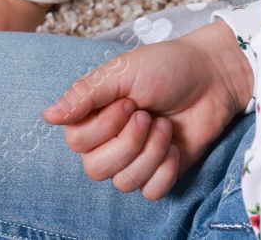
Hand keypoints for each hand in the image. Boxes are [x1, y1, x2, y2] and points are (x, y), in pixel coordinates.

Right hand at [41, 21, 253, 199]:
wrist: (212, 77)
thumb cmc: (165, 67)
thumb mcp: (122, 72)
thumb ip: (85, 94)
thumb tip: (48, 116)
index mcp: (94, 115)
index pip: (76, 143)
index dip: (103, 128)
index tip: (128, 102)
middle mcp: (109, 141)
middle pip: (95, 169)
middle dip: (127, 143)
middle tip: (147, 115)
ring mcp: (135, 159)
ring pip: (124, 183)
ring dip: (150, 153)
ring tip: (165, 126)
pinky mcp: (160, 172)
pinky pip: (150, 193)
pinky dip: (165, 171)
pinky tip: (175, 147)